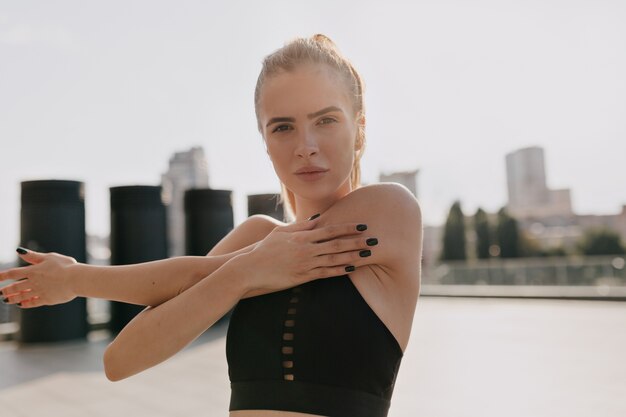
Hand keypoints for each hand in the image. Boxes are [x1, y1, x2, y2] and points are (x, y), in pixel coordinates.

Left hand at [0, 249, 77, 307]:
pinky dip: (25, 304)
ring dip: (12, 298)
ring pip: (21, 296)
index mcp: (33, 270)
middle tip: (0, 292)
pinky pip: (32, 303)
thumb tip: (19, 251)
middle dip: (6, 290)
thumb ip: (33, 256)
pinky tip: (21, 304)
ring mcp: (39, 291)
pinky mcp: (46, 299)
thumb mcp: (49, 257)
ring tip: (6, 300)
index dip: (3, 275)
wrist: (76, 279)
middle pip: (15, 287)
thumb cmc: (66, 265)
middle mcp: (34, 282)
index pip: (13, 273)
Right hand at [238, 217, 376, 291]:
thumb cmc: (264, 250)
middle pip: (337, 243)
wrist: (250, 269)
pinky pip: (326, 273)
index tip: (362, 226)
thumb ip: (300, 227)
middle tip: (375, 239)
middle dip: (357, 241)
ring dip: (353, 255)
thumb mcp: (281, 233)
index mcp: (302, 236)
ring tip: (369, 254)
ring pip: (335, 258)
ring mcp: (305, 263)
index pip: (330, 229)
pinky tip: (352, 268)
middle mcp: (306, 248)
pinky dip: (340, 270)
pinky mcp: (302, 277)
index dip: (348, 227)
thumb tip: (317, 220)